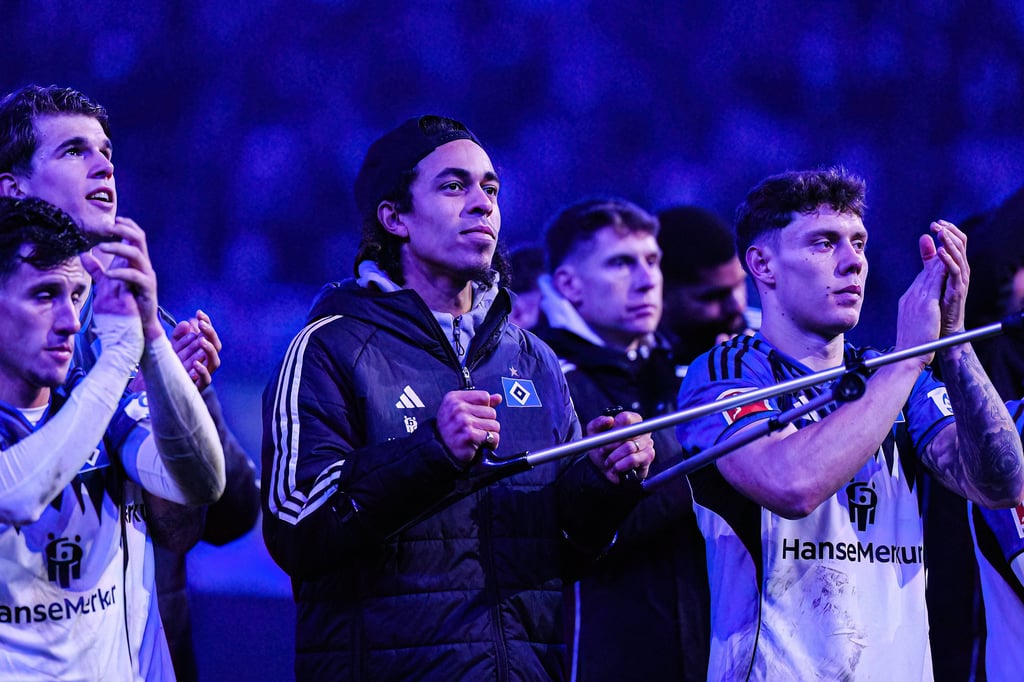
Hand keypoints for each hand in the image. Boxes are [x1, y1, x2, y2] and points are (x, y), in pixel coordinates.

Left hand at [90, 217, 161, 340]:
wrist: (139, 326)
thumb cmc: (127, 304)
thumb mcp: (109, 283)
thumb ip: (97, 269)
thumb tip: (83, 254)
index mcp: (137, 262)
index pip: (136, 236)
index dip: (126, 225)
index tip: (113, 219)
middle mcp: (144, 266)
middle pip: (139, 239)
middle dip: (123, 230)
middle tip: (106, 227)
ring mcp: (147, 276)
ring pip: (137, 254)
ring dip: (118, 247)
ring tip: (100, 247)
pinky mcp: (147, 289)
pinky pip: (135, 276)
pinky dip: (120, 272)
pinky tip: (107, 273)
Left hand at [171, 310, 222, 389]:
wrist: (163, 387)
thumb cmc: (172, 365)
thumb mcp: (172, 346)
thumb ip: (179, 334)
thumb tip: (188, 322)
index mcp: (203, 350)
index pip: (209, 334)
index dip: (206, 323)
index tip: (199, 313)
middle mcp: (207, 361)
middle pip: (216, 345)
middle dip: (210, 333)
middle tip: (201, 324)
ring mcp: (205, 373)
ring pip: (215, 361)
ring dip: (209, 350)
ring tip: (201, 341)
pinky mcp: (199, 385)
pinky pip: (206, 379)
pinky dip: (202, 371)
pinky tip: (195, 363)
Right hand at [436, 390, 502, 463]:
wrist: (440, 449)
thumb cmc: (451, 428)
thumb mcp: (460, 409)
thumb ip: (480, 402)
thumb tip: (498, 398)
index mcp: (454, 398)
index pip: (485, 397)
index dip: (483, 408)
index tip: (474, 416)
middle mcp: (458, 408)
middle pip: (491, 412)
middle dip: (486, 422)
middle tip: (474, 429)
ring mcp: (463, 422)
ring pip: (494, 425)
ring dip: (489, 434)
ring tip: (476, 437)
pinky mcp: (469, 436)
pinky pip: (494, 437)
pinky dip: (491, 443)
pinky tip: (480, 444)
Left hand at [584, 411, 653, 484]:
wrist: (605, 468)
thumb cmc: (602, 447)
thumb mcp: (594, 432)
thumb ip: (598, 423)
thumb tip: (609, 419)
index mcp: (631, 420)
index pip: (625, 418)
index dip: (613, 429)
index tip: (605, 438)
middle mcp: (642, 430)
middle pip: (628, 433)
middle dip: (610, 445)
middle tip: (602, 451)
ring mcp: (647, 444)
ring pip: (629, 447)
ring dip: (614, 457)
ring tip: (608, 461)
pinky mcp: (648, 458)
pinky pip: (633, 459)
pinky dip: (620, 465)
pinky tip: (616, 467)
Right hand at [894, 235, 944, 367]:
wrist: (906, 356)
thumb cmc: (911, 345)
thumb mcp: (912, 323)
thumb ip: (915, 311)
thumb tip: (920, 309)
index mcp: (907, 301)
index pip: (921, 279)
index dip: (929, 264)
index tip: (935, 252)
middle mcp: (910, 297)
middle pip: (925, 273)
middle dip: (934, 255)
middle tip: (939, 236)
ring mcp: (916, 300)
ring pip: (930, 274)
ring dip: (939, 258)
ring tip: (945, 243)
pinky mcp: (925, 305)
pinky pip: (935, 284)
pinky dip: (940, 271)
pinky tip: (946, 261)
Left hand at [928, 220, 968, 335]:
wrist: (940, 328)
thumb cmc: (937, 302)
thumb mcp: (932, 274)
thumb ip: (928, 257)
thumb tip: (924, 236)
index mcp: (955, 265)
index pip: (956, 242)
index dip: (947, 231)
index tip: (935, 223)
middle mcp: (960, 270)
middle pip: (960, 245)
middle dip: (949, 233)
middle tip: (937, 225)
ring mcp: (960, 280)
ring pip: (959, 256)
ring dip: (949, 243)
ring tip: (941, 234)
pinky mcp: (957, 290)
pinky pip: (955, 272)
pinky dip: (948, 261)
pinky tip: (940, 252)